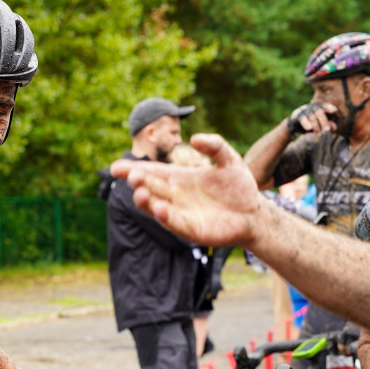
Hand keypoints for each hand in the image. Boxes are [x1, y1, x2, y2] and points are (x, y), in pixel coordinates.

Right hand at [112, 133, 266, 247]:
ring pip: (157, 207)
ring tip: (139, 193)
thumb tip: (195, 139)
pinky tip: (160, 208)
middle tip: (130, 176)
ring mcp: (181, 213)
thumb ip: (215, 145)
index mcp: (179, 178)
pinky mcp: (191, 230)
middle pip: (151, 188)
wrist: (254, 212)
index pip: (152, 172)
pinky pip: (175, 223)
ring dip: (146, 201)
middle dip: (138, 182)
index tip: (115, 167)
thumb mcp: (229, 159)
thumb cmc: (239, 186)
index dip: (134, 169)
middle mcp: (175, 196)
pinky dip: (166, 216)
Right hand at [286, 102, 337, 135]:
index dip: (330, 108)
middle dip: (324, 121)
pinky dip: (306, 123)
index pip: (326, 106)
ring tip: (319, 135)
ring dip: (316, 126)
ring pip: (312, 116)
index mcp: (321, 107)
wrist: (294, 124)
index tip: (334, 111)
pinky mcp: (297, 116)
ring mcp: (305, 110)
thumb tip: (334, 128)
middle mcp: (313, 107)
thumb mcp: (321, 126)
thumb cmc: (311, 124)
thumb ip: (329, 126)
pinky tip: (309, 128)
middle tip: (327, 130)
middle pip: (319, 112)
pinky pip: (302, 118)